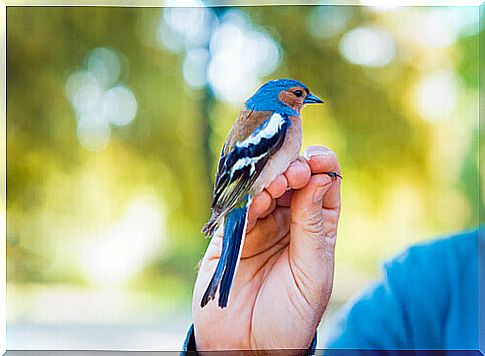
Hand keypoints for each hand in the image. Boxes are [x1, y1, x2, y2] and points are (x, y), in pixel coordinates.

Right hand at [193, 145, 341, 350]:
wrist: (250, 347)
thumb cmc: (291, 315)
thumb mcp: (313, 272)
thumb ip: (313, 226)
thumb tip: (318, 178)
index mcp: (315, 229)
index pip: (322, 186)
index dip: (322, 168)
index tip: (318, 159)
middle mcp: (288, 223)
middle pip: (292, 182)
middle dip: (293, 170)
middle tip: (293, 170)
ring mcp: (258, 226)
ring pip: (265, 191)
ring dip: (270, 181)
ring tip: (276, 183)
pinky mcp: (231, 235)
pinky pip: (237, 210)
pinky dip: (246, 200)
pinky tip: (255, 199)